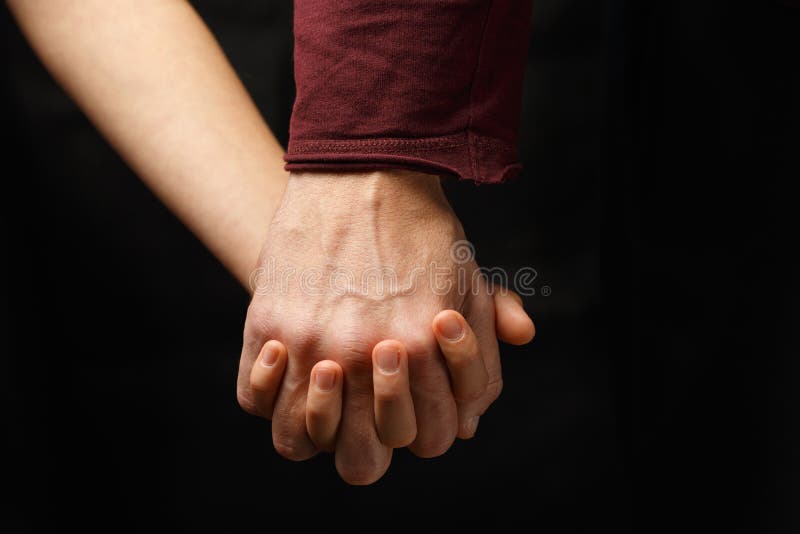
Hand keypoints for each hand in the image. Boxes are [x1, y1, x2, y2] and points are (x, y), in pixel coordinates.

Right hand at [237, 170, 505, 482]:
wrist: (366, 170)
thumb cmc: (423, 233)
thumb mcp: (471, 286)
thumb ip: (482, 356)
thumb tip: (470, 424)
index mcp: (424, 349)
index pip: (428, 439)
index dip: (427, 429)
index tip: (417, 400)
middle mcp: (364, 354)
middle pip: (362, 461)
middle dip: (374, 444)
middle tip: (370, 411)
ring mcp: (310, 341)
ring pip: (301, 440)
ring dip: (318, 428)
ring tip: (328, 392)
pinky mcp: (268, 321)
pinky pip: (254, 397)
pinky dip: (271, 394)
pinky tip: (290, 366)